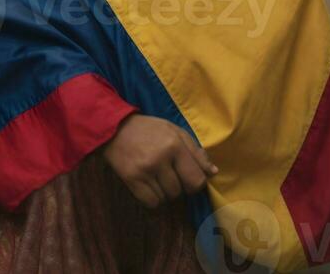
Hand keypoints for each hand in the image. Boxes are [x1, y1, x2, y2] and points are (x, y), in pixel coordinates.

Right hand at [102, 113, 217, 208]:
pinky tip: (148, 184)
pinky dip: (153, 198)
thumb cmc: (149, 129)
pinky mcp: (131, 179)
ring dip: (164, 191)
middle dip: (179, 187)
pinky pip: (152, 202)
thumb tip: (213, 172)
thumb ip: (195, 151)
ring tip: (156, 176)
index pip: (197, 179)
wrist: (116, 128)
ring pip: (166, 198)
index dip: (196, 183)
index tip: (188, 178)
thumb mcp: (174, 131)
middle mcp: (161, 158)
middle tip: (170, 175)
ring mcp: (145, 170)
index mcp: (175, 144)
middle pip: (181, 191)